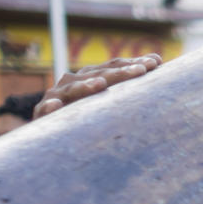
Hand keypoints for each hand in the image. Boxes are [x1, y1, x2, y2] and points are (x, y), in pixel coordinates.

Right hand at [34, 54, 162, 117]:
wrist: (50, 140)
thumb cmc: (86, 121)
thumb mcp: (108, 108)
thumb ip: (128, 97)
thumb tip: (160, 78)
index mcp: (90, 78)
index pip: (114, 67)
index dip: (133, 63)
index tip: (156, 63)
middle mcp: (73, 82)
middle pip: (98, 74)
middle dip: (121, 72)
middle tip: (142, 71)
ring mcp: (56, 96)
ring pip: (73, 89)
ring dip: (86, 86)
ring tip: (100, 84)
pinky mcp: (42, 114)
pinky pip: (46, 111)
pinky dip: (50, 107)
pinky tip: (55, 107)